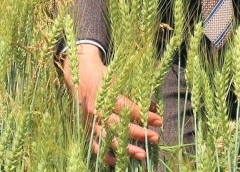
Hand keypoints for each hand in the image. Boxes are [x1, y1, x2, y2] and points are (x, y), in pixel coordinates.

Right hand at [58, 43, 162, 164]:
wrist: (80, 76)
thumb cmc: (104, 76)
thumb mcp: (120, 80)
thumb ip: (135, 95)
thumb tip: (153, 108)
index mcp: (105, 95)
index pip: (127, 108)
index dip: (144, 116)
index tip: (159, 121)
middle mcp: (97, 110)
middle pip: (118, 126)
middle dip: (138, 133)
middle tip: (155, 138)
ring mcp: (90, 122)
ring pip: (108, 139)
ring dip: (126, 148)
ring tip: (142, 155)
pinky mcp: (86, 130)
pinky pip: (96, 146)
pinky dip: (107, 156)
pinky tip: (121, 161)